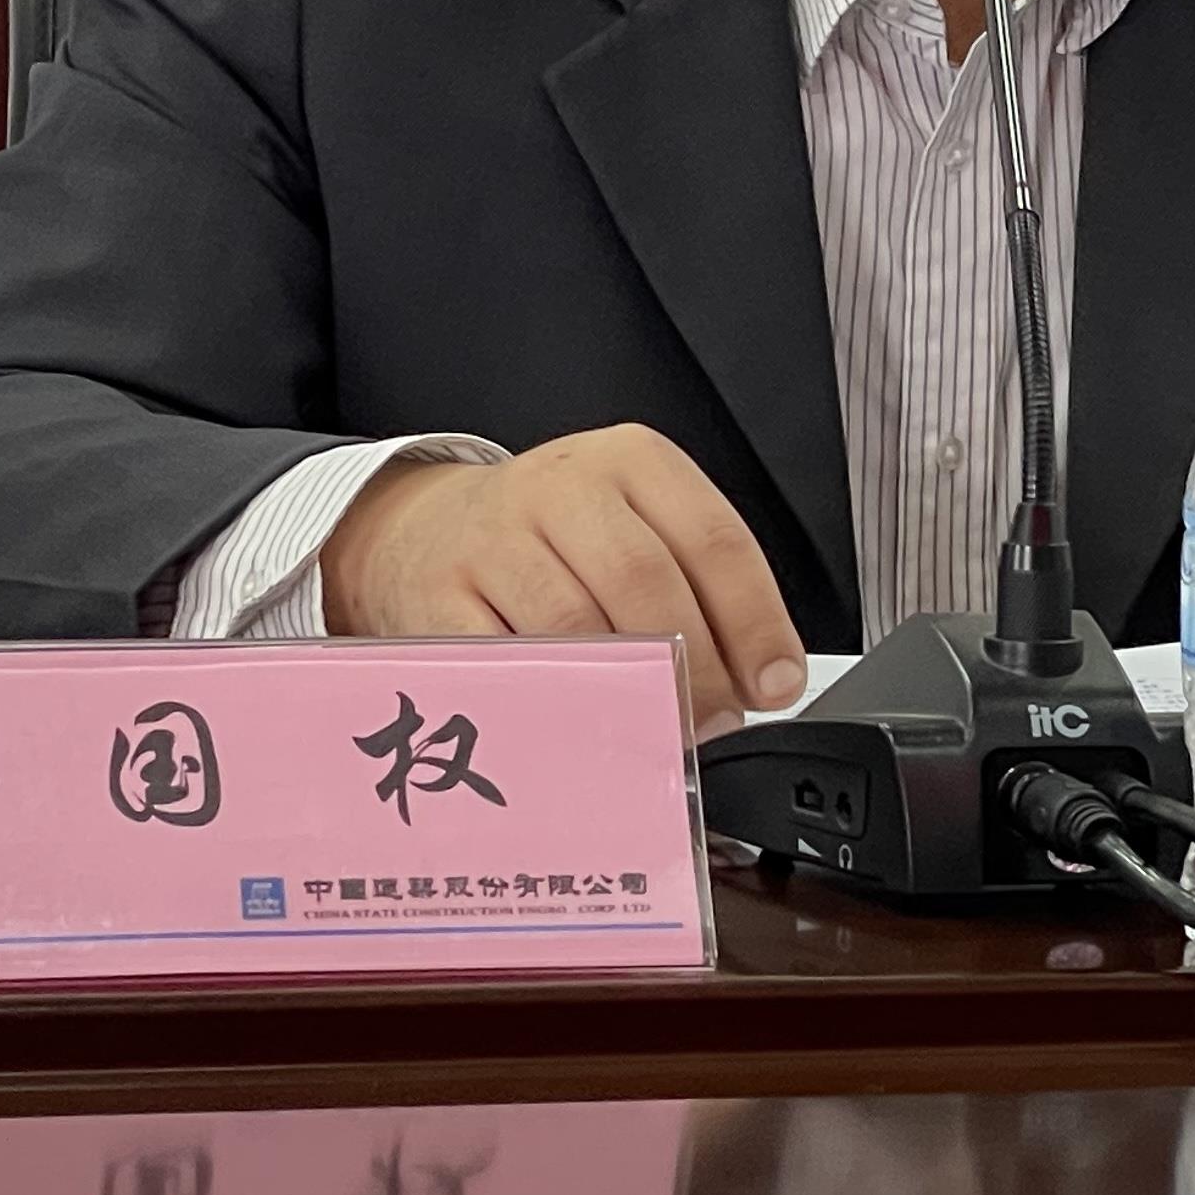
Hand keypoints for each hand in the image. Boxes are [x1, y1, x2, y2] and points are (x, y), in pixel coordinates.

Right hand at [319, 423, 810, 739]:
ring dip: (627, 695)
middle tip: (715, 717)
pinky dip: (550, 706)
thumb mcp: (632, 528)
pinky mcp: (438, 596)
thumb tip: (752, 683)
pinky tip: (579, 732)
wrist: (420, 529)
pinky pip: (506, 663)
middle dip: (696, 666)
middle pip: (646, 582)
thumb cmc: (550, 539)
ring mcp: (495, 539)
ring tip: (656, 730)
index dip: (754, 621)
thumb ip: (695, 589)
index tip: (775, 682)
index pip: (714, 538)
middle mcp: (563, 487)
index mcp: (631, 462)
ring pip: (576, 625)